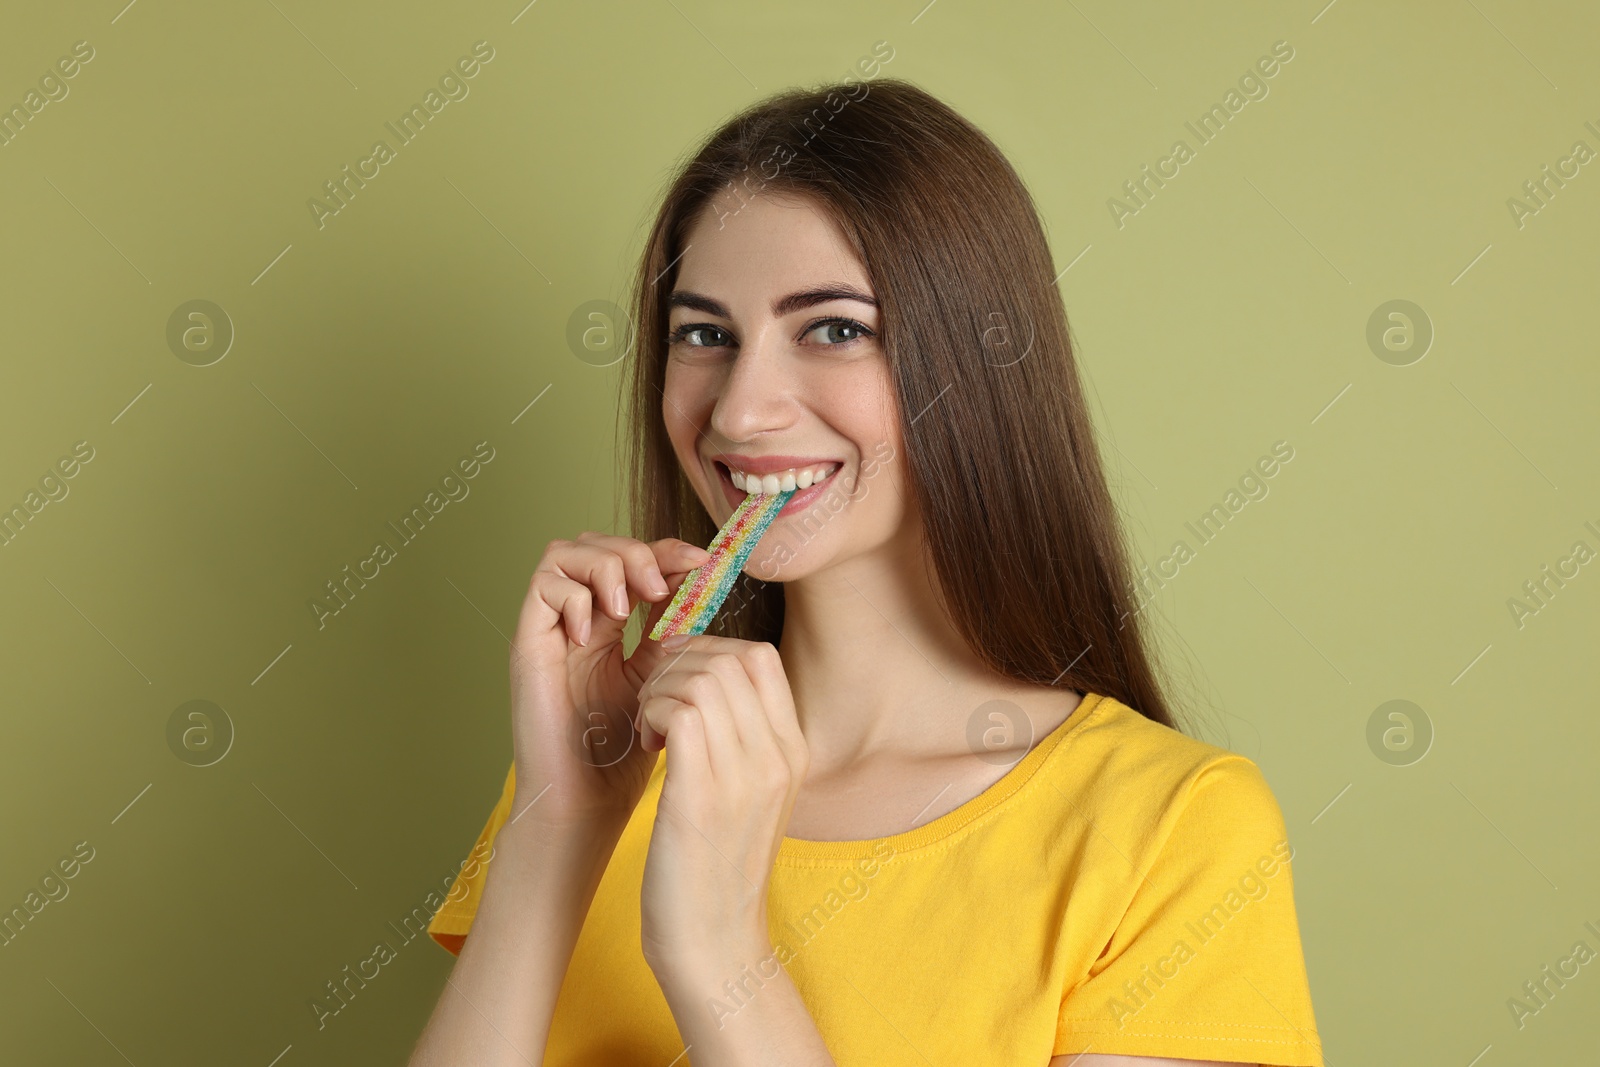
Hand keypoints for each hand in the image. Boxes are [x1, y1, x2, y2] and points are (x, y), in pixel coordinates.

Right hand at [508, 532, 710, 828]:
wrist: (586, 801)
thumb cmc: (622, 752)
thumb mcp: (660, 679)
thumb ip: (671, 632)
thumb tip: (699, 584)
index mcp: (610, 627)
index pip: (633, 561)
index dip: (667, 551)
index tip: (704, 563)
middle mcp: (576, 621)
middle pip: (596, 544)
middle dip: (635, 551)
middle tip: (661, 588)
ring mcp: (550, 630)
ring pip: (564, 553)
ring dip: (605, 566)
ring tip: (627, 606)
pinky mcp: (528, 644)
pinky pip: (542, 588)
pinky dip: (574, 599)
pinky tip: (593, 636)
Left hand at [633, 634, 809, 981]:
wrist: (714, 941)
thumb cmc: (717, 864)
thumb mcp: (750, 793)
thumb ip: (742, 737)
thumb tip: (707, 680)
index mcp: (794, 751)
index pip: (761, 657)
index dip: (710, 650)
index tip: (678, 679)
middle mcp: (777, 757)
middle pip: (728, 659)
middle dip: (677, 664)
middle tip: (655, 702)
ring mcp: (744, 775)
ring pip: (700, 678)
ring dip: (659, 688)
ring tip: (648, 724)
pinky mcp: (702, 795)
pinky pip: (678, 713)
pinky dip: (651, 713)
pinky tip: (644, 743)